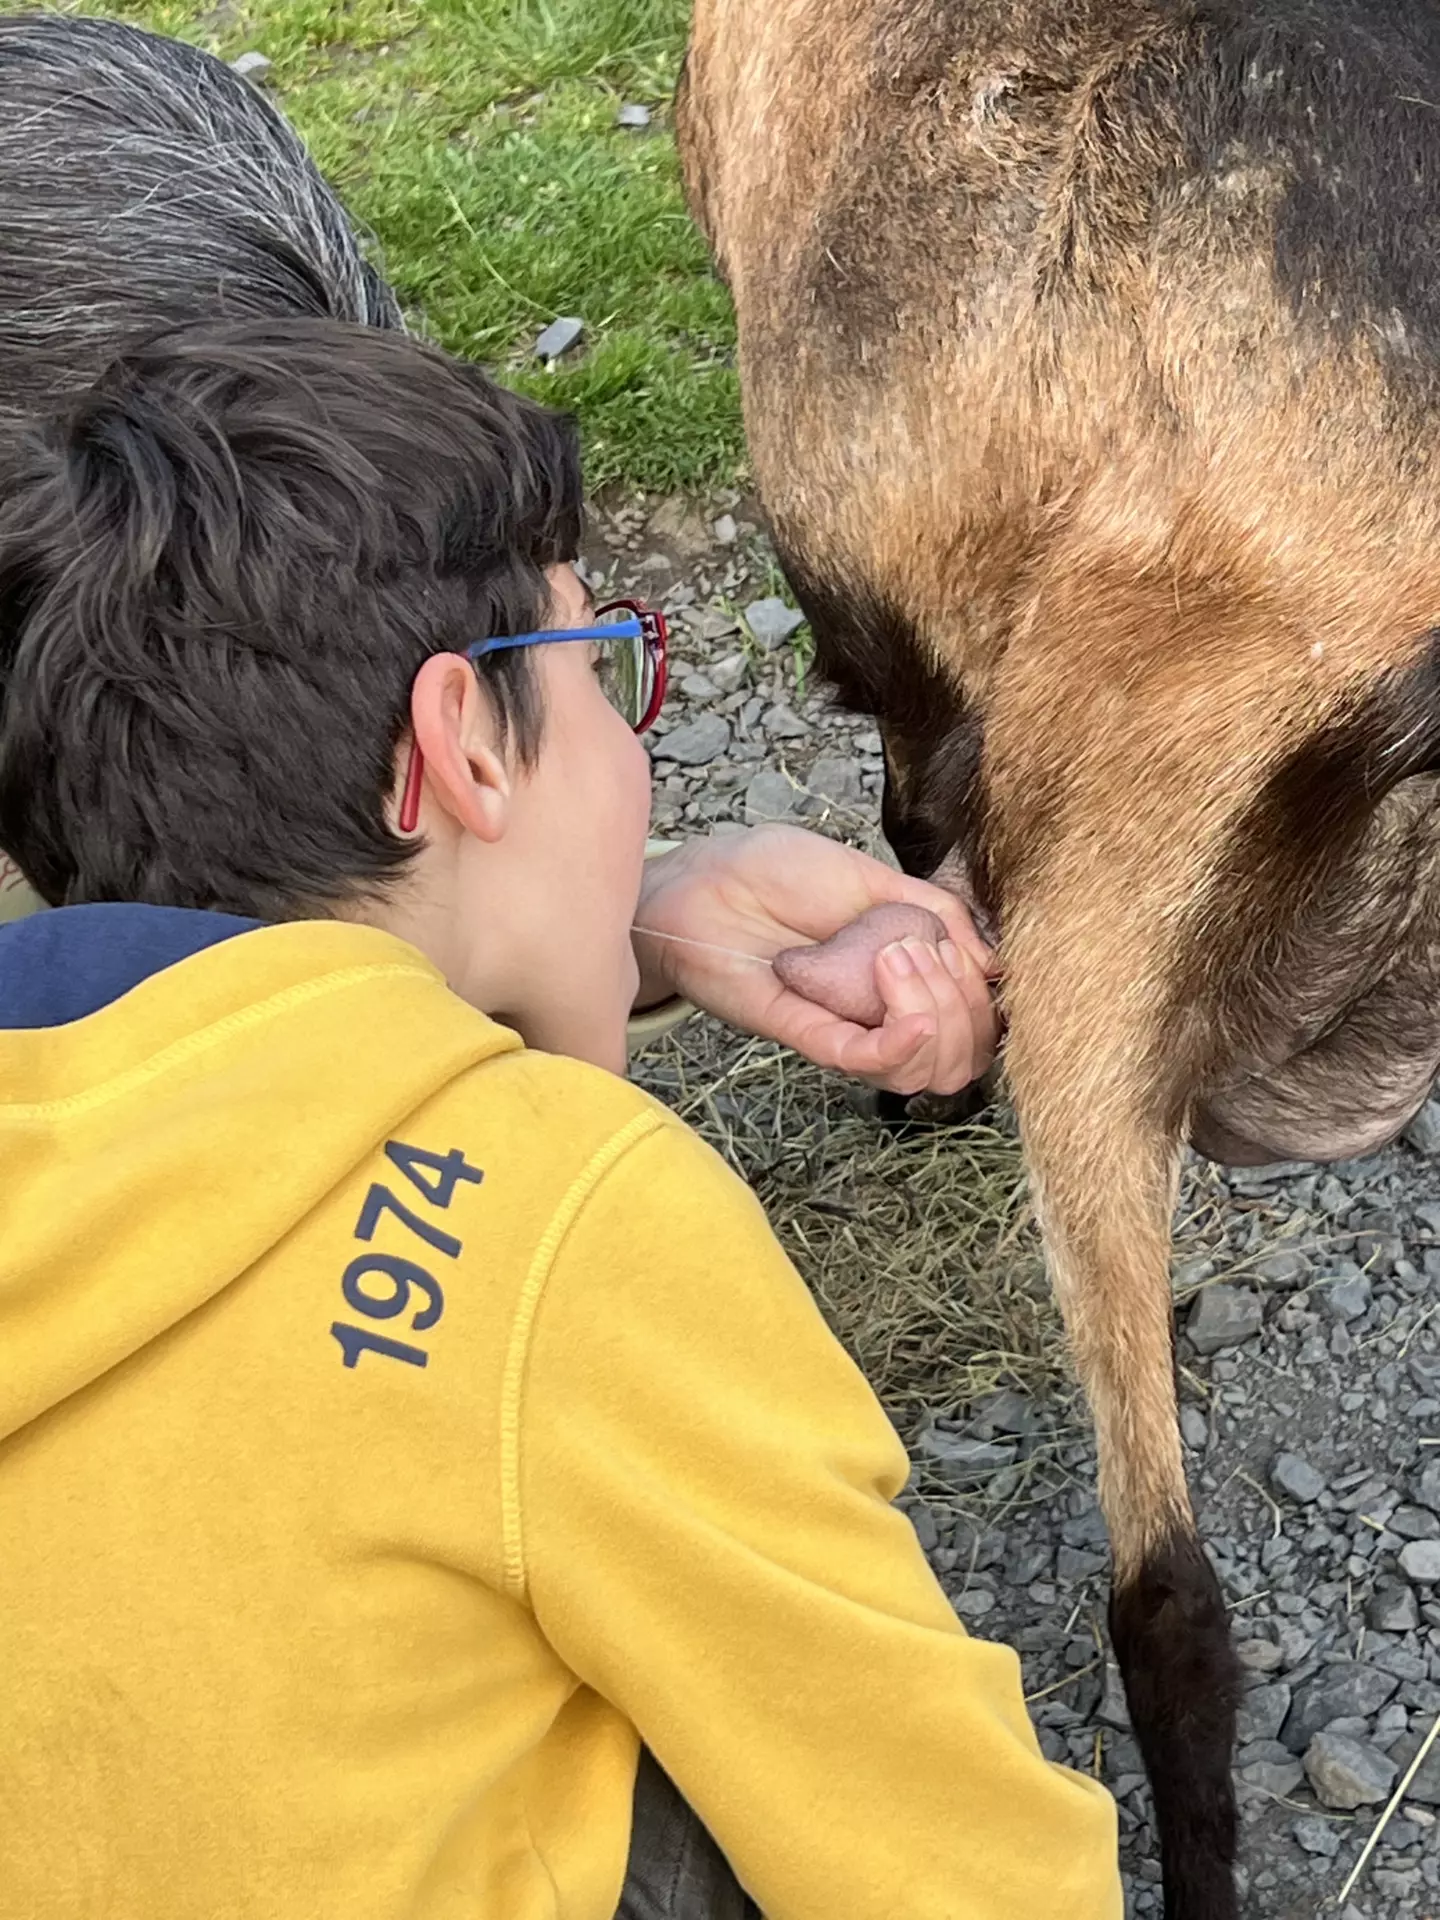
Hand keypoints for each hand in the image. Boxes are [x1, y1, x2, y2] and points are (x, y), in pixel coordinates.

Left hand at [632, 826, 998, 1093]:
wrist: (705, 876)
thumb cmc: (777, 873)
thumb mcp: (875, 878)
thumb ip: (938, 913)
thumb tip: (996, 963)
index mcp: (902, 983)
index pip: (973, 1027)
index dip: (986, 1001)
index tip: (967, 952)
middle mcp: (878, 1016)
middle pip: (956, 1059)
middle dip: (966, 1007)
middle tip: (929, 950)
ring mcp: (843, 1027)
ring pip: (919, 1070)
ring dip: (935, 1015)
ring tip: (900, 958)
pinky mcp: (802, 1031)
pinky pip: (861, 1059)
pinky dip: (900, 1046)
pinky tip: (916, 1019)